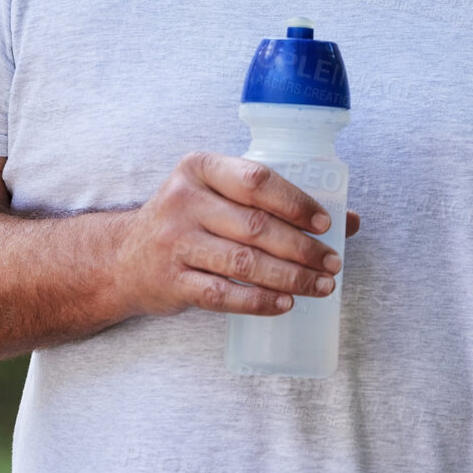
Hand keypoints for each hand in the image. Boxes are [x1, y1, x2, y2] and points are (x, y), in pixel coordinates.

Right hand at [115, 151, 359, 318]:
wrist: (122, 258)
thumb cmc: (189, 220)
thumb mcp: (220, 196)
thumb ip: (276, 202)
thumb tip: (350, 221)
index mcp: (200, 168)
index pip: (256, 180)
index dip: (296, 202)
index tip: (326, 224)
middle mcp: (183, 201)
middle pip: (255, 226)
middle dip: (302, 248)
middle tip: (333, 263)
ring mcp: (174, 243)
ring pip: (243, 263)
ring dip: (289, 277)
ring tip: (321, 285)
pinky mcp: (171, 282)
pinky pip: (221, 295)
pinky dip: (257, 302)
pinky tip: (284, 304)